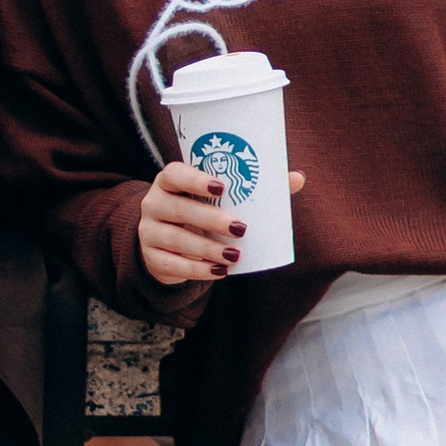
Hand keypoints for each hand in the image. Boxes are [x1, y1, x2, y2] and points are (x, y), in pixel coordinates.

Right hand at [137, 156, 306, 289]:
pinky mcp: (151, 258)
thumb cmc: (201, 210)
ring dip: (207, 249)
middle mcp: (153, 203)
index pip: (176, 174)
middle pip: (178, 209)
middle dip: (210, 220)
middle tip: (240, 228)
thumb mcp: (218, 199)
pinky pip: (173, 265)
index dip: (196, 179)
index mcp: (169, 180)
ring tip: (234, 256)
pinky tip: (219, 272)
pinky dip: (197, 270)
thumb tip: (297, 178)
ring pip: (176, 240)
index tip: (222, 187)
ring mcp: (148, 232)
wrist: (166, 242)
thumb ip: (254, 188)